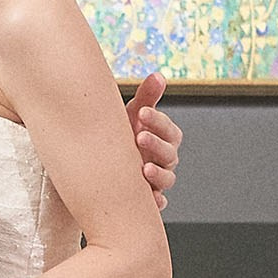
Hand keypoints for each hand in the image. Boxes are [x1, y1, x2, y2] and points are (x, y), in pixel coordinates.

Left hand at [124, 72, 181, 210]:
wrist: (107, 159)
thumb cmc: (125, 133)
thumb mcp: (134, 114)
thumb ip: (148, 97)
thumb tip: (158, 75)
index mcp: (165, 139)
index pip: (170, 130)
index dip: (159, 121)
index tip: (142, 112)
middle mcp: (165, 159)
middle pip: (170, 154)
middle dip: (156, 145)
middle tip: (139, 137)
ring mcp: (158, 179)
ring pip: (167, 179)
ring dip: (158, 175)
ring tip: (144, 169)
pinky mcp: (149, 196)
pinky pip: (158, 202)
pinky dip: (156, 202)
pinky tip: (149, 199)